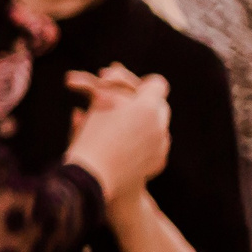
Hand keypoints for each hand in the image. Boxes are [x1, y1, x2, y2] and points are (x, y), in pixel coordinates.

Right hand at [64, 66, 170, 200]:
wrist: (93, 179)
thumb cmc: (88, 139)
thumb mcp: (95, 107)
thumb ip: (109, 88)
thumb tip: (112, 71)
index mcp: (145, 106)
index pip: (156, 83)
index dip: (142, 83)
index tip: (127, 88)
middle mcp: (160, 123)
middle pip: (160, 104)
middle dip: (143, 104)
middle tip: (122, 108)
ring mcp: (162, 144)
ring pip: (159, 125)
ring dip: (144, 124)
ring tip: (121, 129)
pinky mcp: (160, 161)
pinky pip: (157, 144)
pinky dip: (145, 143)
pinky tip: (126, 147)